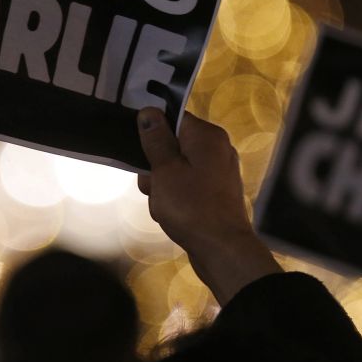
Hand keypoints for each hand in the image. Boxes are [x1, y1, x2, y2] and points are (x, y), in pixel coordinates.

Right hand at [136, 108, 280, 304]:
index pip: (174, 118)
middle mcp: (217, 149)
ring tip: (163, 206)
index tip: (139, 150)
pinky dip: (176, 198)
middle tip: (152, 186)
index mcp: (207, 137)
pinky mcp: (216, 194)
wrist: (222, 250)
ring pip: (177, 169)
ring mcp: (219, 173)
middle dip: (156, 167)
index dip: (153, 133)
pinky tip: (171, 215)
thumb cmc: (191, 206)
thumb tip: (149, 111)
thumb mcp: (165, 170)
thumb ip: (156, 140)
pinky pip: (188, 187)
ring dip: (162, 186)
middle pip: (173, 146)